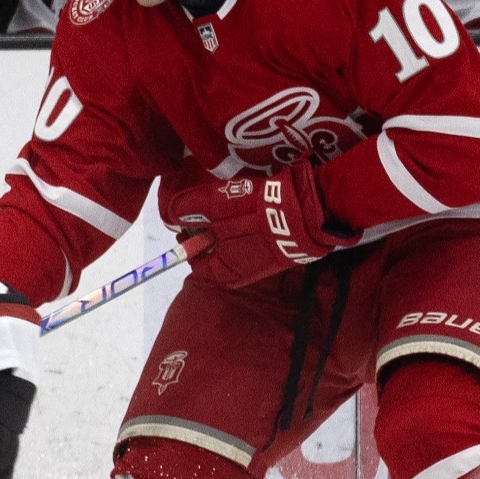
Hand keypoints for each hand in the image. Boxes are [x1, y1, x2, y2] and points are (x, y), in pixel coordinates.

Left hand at [162, 163, 350, 288]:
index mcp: (223, 272)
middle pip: (216, 253)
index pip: (195, 261)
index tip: (189, 220)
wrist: (307, 211)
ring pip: (236, 244)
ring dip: (230, 226)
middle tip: (211, 208)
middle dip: (210, 231)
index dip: (189, 238)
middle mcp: (242, 274)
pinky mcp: (280, 251)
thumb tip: (172, 214)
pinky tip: (253, 208)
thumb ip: (188, 209)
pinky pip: (255, 240)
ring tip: (232, 204)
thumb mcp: (213, 205)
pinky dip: (249, 226)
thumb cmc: (253, 214)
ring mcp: (263, 264)